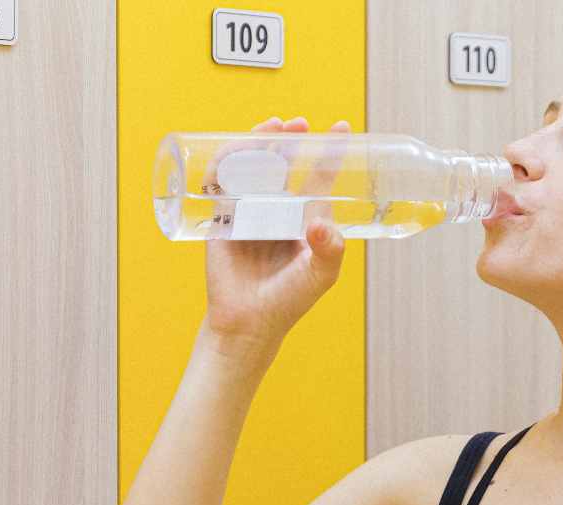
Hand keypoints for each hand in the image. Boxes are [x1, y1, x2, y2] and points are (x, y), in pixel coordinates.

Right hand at [201, 115, 350, 344]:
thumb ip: (330, 251)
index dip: (329, 152)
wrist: (248, 323)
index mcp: (305, 219)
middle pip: (284, 164)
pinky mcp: (222, 219)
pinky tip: (232, 152)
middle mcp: (278, 211)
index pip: (320, 178)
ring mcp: (250, 212)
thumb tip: (321, 224)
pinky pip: (221, 184)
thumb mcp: (320, 275)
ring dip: (260, 143)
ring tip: (272, 128)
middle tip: (298, 123)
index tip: (341, 127)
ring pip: (253, 167)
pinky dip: (224, 163)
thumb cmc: (289, 300)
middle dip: (290, 139)